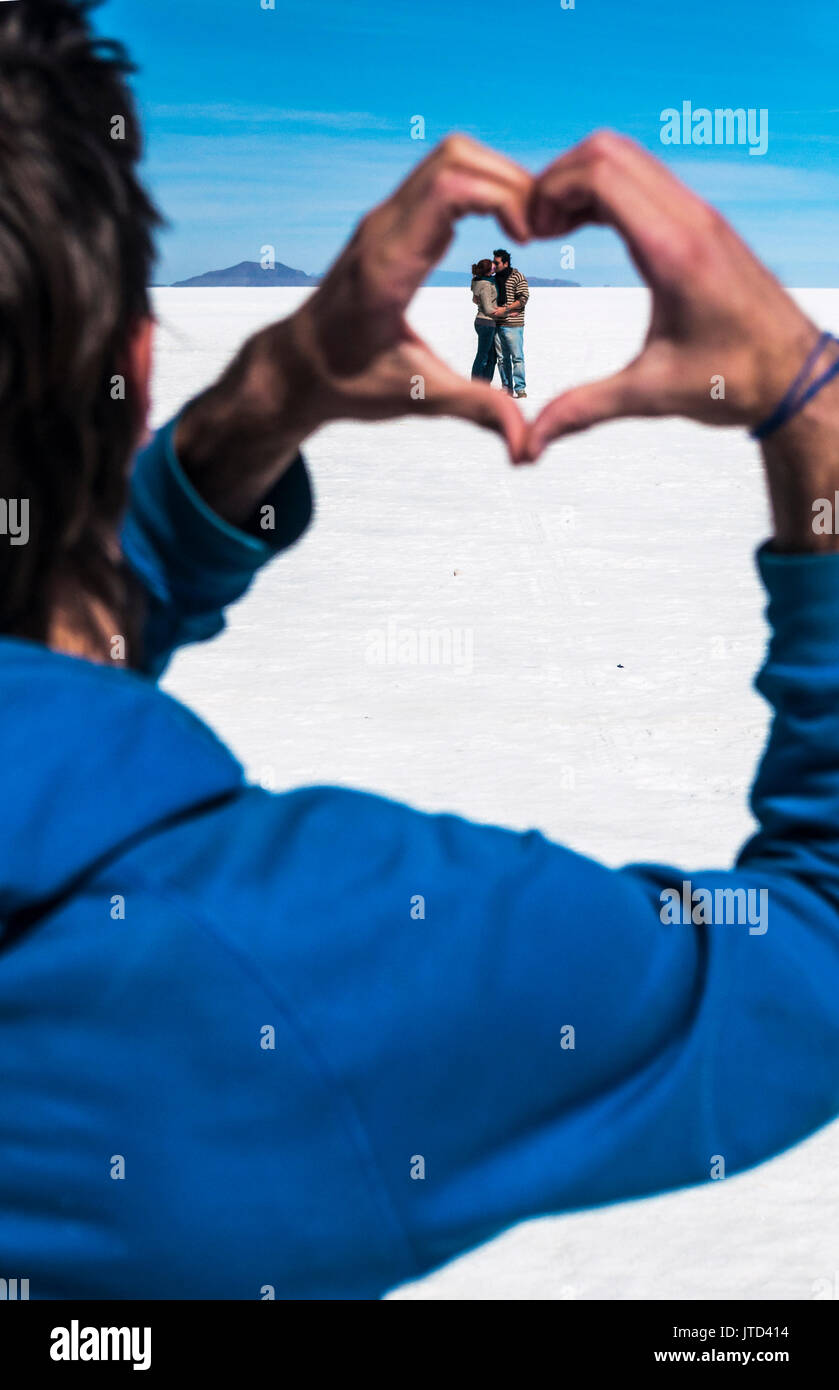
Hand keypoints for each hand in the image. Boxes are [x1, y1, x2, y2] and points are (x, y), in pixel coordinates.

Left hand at [176, 136, 532, 524]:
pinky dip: (481, 188)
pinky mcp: (391, 220)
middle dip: (511, 181)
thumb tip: (526, 448)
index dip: (502, 198)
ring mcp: (385, 218)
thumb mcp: (417, 400)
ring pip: (450, 157)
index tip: (530, 241)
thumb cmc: (349, 383)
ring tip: (528, 229)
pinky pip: (442, 178)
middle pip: (455, 156)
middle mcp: (383, 229)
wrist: (297, 367)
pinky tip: (503, 230)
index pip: (448, 189)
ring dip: (498, 179)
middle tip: (540, 230)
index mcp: (388, 267)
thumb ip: (476, 411)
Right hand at [526, 132, 821, 456]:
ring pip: (628, 156)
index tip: (530, 232)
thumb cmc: (735, 382)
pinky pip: (646, 177)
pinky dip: (608, 187)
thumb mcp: (650, 396)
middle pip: (608, 150)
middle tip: (535, 227)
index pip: (601, 175)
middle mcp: (689, 220)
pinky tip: (587, 227)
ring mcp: (700, 215)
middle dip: (558, 178)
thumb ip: (584, 410)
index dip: (551, 190)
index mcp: (673, 252)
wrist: (795, 376)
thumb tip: (531, 443)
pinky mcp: (704, 222)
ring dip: (582, 180)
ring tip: (554, 227)